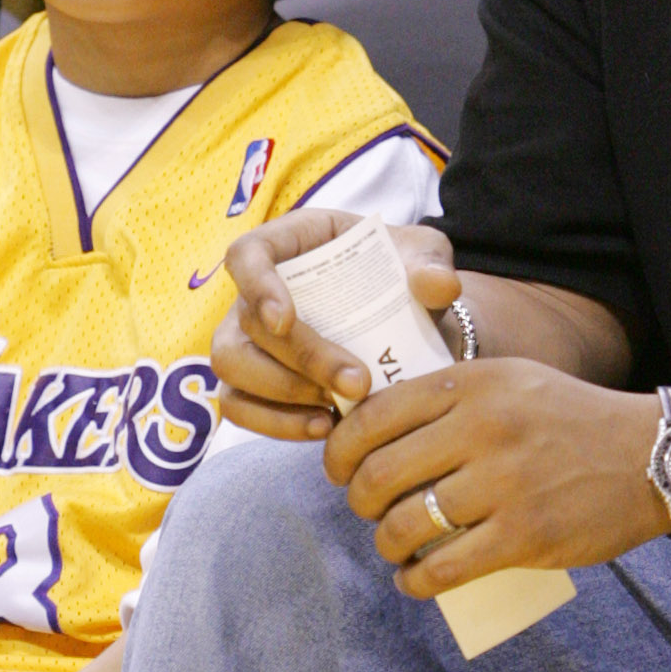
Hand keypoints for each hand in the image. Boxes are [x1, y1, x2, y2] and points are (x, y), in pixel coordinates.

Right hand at [213, 209, 465, 440]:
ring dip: (282, 394)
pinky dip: (276, 423)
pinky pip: (238, 406)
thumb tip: (439, 285)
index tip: (287, 319)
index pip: (246, 254)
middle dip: (300, 359)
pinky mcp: (251, 380)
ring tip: (338, 409)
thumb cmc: (403, 275)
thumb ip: (431, 264)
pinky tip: (323, 428)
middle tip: (357, 382)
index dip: (257, 286)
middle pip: (245, 324)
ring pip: (231, 367)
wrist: (407, 321)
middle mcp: (256, 290)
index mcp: (290, 243)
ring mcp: (247, 337)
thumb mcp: (424, 258)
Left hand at [325, 360, 666, 593]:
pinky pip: (443, 569)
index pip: (373, 416)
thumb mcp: (510, 381)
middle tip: (368, 511)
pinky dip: (415, 582)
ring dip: (386, 545)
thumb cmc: (570, 420)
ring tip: (395, 548)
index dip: (339, 451)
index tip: (341, 471)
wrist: (651, 456)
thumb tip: (373, 430)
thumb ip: (450, 396)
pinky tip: (413, 580)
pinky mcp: (525, 536)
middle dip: (358, 501)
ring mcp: (504, 485)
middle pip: (378, 474)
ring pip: (404, 525)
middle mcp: (483, 429)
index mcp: (473, 385)